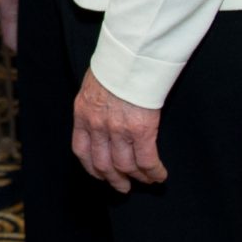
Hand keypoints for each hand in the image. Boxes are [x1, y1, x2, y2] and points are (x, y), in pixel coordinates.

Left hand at [71, 69, 165, 191]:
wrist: (131, 55)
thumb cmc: (116, 64)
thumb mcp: (94, 84)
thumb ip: (95, 103)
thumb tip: (103, 113)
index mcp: (83, 114)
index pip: (81, 150)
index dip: (92, 168)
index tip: (100, 174)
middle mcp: (97, 125)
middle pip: (102, 164)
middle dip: (114, 179)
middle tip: (123, 187)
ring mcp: (118, 129)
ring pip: (125, 166)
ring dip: (137, 178)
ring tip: (147, 182)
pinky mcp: (141, 129)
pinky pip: (146, 160)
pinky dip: (154, 172)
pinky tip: (160, 175)